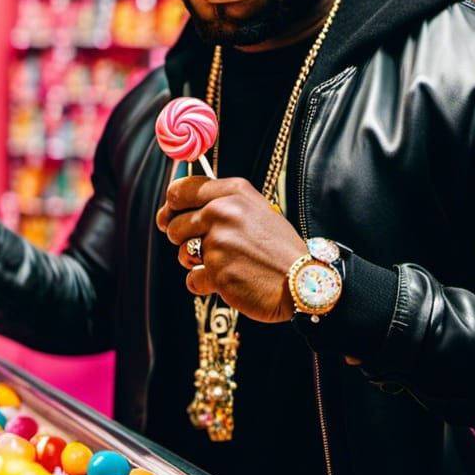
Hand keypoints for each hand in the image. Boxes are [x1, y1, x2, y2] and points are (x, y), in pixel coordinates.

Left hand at [156, 175, 305, 322]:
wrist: (303, 281)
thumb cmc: (278, 249)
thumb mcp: (255, 211)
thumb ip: (220, 204)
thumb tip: (170, 208)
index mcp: (233, 192)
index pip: (180, 190)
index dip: (171, 206)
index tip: (171, 217)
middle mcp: (223, 211)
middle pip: (174, 224)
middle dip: (183, 239)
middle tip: (207, 247)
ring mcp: (219, 241)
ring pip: (181, 252)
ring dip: (195, 263)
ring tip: (225, 264)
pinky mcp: (218, 271)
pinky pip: (192, 279)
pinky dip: (205, 285)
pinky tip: (228, 281)